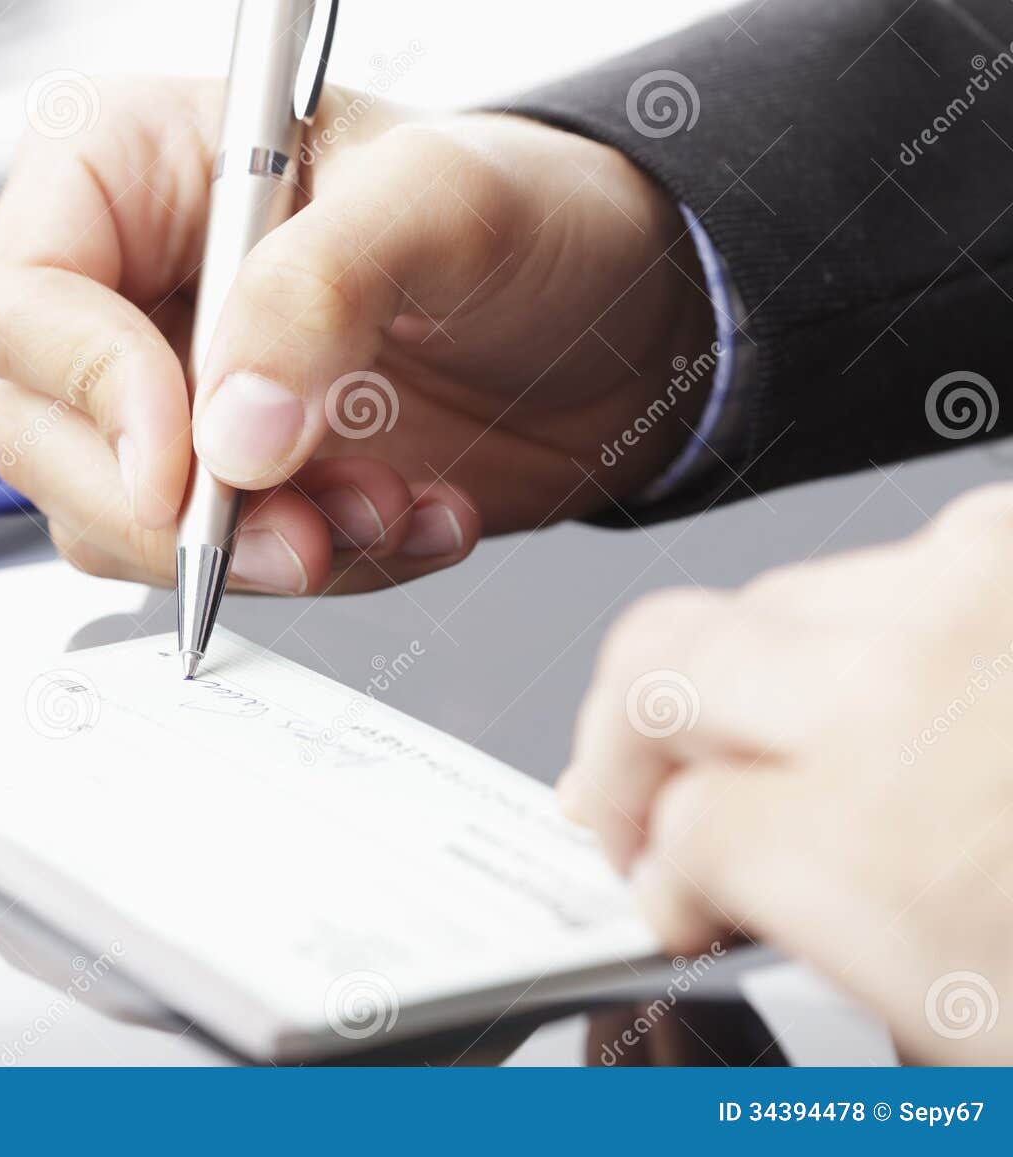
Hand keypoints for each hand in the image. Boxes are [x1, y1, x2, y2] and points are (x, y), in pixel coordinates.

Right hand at [0, 78, 713, 594]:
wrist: (625, 320)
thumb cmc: (536, 214)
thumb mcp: (445, 205)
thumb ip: (324, 290)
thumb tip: (228, 432)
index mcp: (133, 172)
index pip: (20, 301)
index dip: (84, 390)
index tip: (187, 460)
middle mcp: (131, 290)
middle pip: (43, 436)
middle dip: (176, 510)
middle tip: (298, 528)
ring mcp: (175, 398)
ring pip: (121, 522)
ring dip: (257, 550)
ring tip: (388, 506)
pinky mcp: (231, 485)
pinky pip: (216, 567)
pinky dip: (318, 570)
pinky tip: (409, 520)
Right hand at [560, 483, 1012, 1063]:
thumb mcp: (955, 1032)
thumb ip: (790, 926)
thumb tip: (679, 869)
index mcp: (872, 847)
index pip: (673, 833)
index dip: (660, 880)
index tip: (675, 901)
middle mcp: (900, 688)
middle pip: (658, 674)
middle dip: (625, 756)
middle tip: (636, 810)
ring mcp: (962, 588)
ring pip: (747, 609)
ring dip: (735, 688)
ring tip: (775, 757)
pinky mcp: (1006, 542)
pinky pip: (866, 571)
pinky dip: (850, 638)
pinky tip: (887, 706)